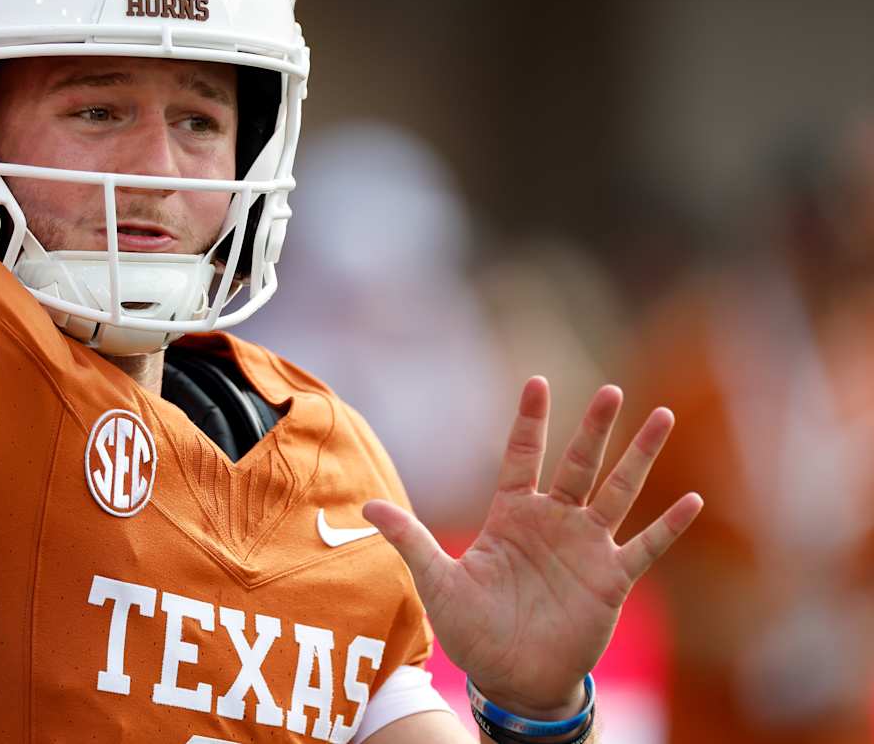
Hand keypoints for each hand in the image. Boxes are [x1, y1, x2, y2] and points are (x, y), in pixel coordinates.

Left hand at [362, 377, 702, 719]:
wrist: (512, 677)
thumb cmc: (473, 629)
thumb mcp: (437, 582)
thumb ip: (411, 540)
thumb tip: (365, 506)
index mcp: (511, 515)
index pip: (522, 456)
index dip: (530, 420)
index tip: (536, 381)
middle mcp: (553, 522)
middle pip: (578, 463)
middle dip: (594, 427)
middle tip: (612, 390)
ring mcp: (586, 547)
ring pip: (618, 492)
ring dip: (640, 457)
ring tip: (662, 417)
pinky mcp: (611, 578)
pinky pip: (645, 546)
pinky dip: (668, 525)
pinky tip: (692, 499)